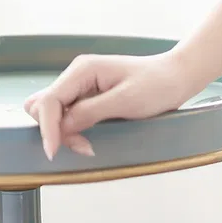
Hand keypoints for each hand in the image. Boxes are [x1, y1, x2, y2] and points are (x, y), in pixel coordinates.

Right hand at [21, 51, 191, 160]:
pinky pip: (68, 115)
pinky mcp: (88, 96)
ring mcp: (82, 85)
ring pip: (53, 112)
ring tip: (87, 145)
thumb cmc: (158, 85)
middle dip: (54, 129)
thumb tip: (62, 127)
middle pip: (43, 106)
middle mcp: (77, 75)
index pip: (49, 101)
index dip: (47, 128)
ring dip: (63, 132)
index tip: (54, 152)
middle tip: (83, 146)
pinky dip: (72, 130)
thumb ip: (91, 112)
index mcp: (83, 69)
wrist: (178, 77)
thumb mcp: (126, 101)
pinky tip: (89, 139)